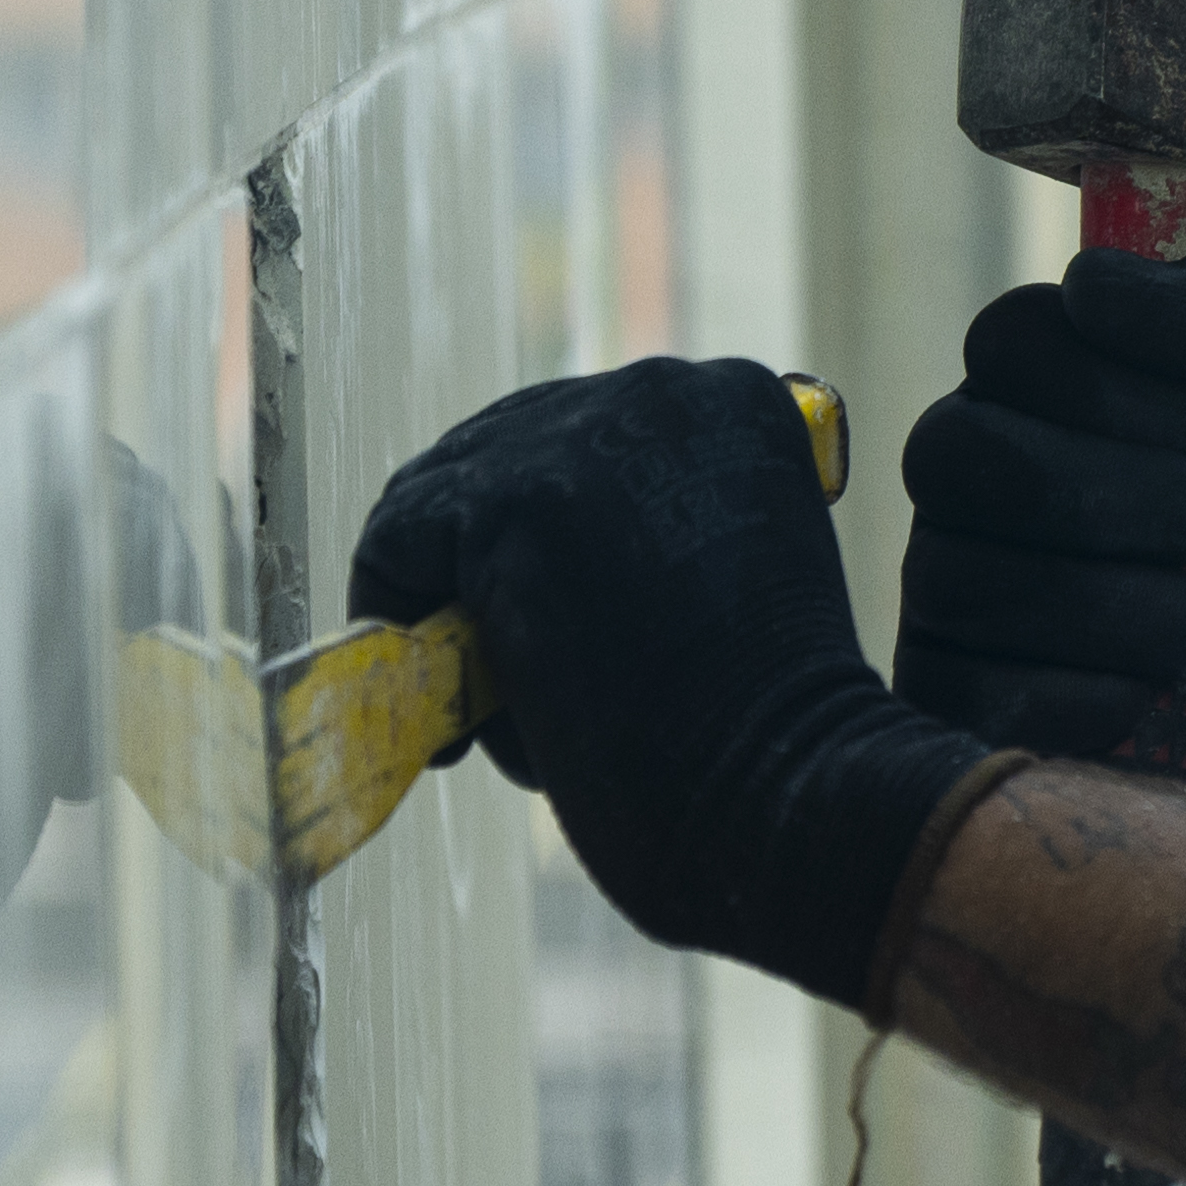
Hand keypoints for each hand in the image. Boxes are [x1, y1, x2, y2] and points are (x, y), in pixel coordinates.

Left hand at [348, 357, 983, 1010]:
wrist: (791, 794)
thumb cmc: (772, 740)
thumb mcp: (728, 588)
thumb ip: (652, 542)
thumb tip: (515, 568)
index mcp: (737, 404)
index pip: (592, 437)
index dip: (554, 531)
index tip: (557, 623)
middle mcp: (666, 390)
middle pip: (508, 443)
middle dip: (481, 553)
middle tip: (493, 668)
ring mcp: (587, 436)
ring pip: (446, 490)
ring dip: (445, 591)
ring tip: (481, 705)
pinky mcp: (515, 499)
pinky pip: (397, 539)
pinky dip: (394, 614)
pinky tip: (445, 712)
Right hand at [896, 253, 1185, 860]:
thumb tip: (1088, 280)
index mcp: (1050, 385)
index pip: (1006, 340)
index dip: (1113, 390)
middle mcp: (977, 480)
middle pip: (954, 452)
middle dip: (1113, 495)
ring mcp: (953, 595)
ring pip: (963, 579)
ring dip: (1128, 608)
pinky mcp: (956, 710)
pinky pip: (972, 696)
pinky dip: (1091, 701)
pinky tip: (1155, 699)